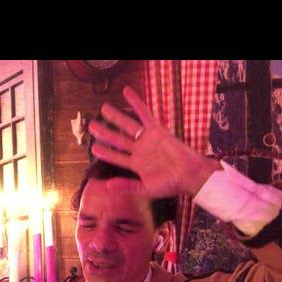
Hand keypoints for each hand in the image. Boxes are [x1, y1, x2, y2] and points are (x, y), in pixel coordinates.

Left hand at [88, 86, 220, 197]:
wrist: (189, 175)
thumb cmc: (171, 185)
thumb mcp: (146, 189)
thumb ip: (127, 186)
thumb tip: (108, 186)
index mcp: (136, 165)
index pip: (117, 157)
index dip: (106, 153)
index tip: (94, 149)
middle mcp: (140, 150)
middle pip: (118, 139)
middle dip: (105, 132)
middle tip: (92, 125)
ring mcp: (147, 139)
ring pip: (128, 125)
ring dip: (115, 117)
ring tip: (104, 108)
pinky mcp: (157, 130)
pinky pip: (144, 114)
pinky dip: (136, 103)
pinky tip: (126, 92)